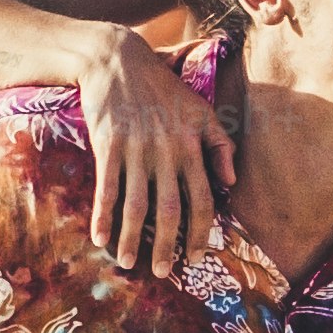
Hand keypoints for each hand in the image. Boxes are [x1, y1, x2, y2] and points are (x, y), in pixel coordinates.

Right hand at [75, 27, 233, 273]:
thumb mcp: (203, 111)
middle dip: (167, 245)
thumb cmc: (165, 89)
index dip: (201, 231)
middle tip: (162, 272)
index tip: (197, 257)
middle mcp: (167, 152)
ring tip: (130, 263)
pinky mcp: (108, 145)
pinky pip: (107, 187)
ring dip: (133, 237)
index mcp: (193, 147)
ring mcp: (136, 149)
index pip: (203, 198)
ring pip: (137, 204)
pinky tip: (100, 238)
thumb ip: (221, 145)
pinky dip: (103, 215)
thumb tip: (232, 183)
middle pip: (170, 208)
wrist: (119, 60)